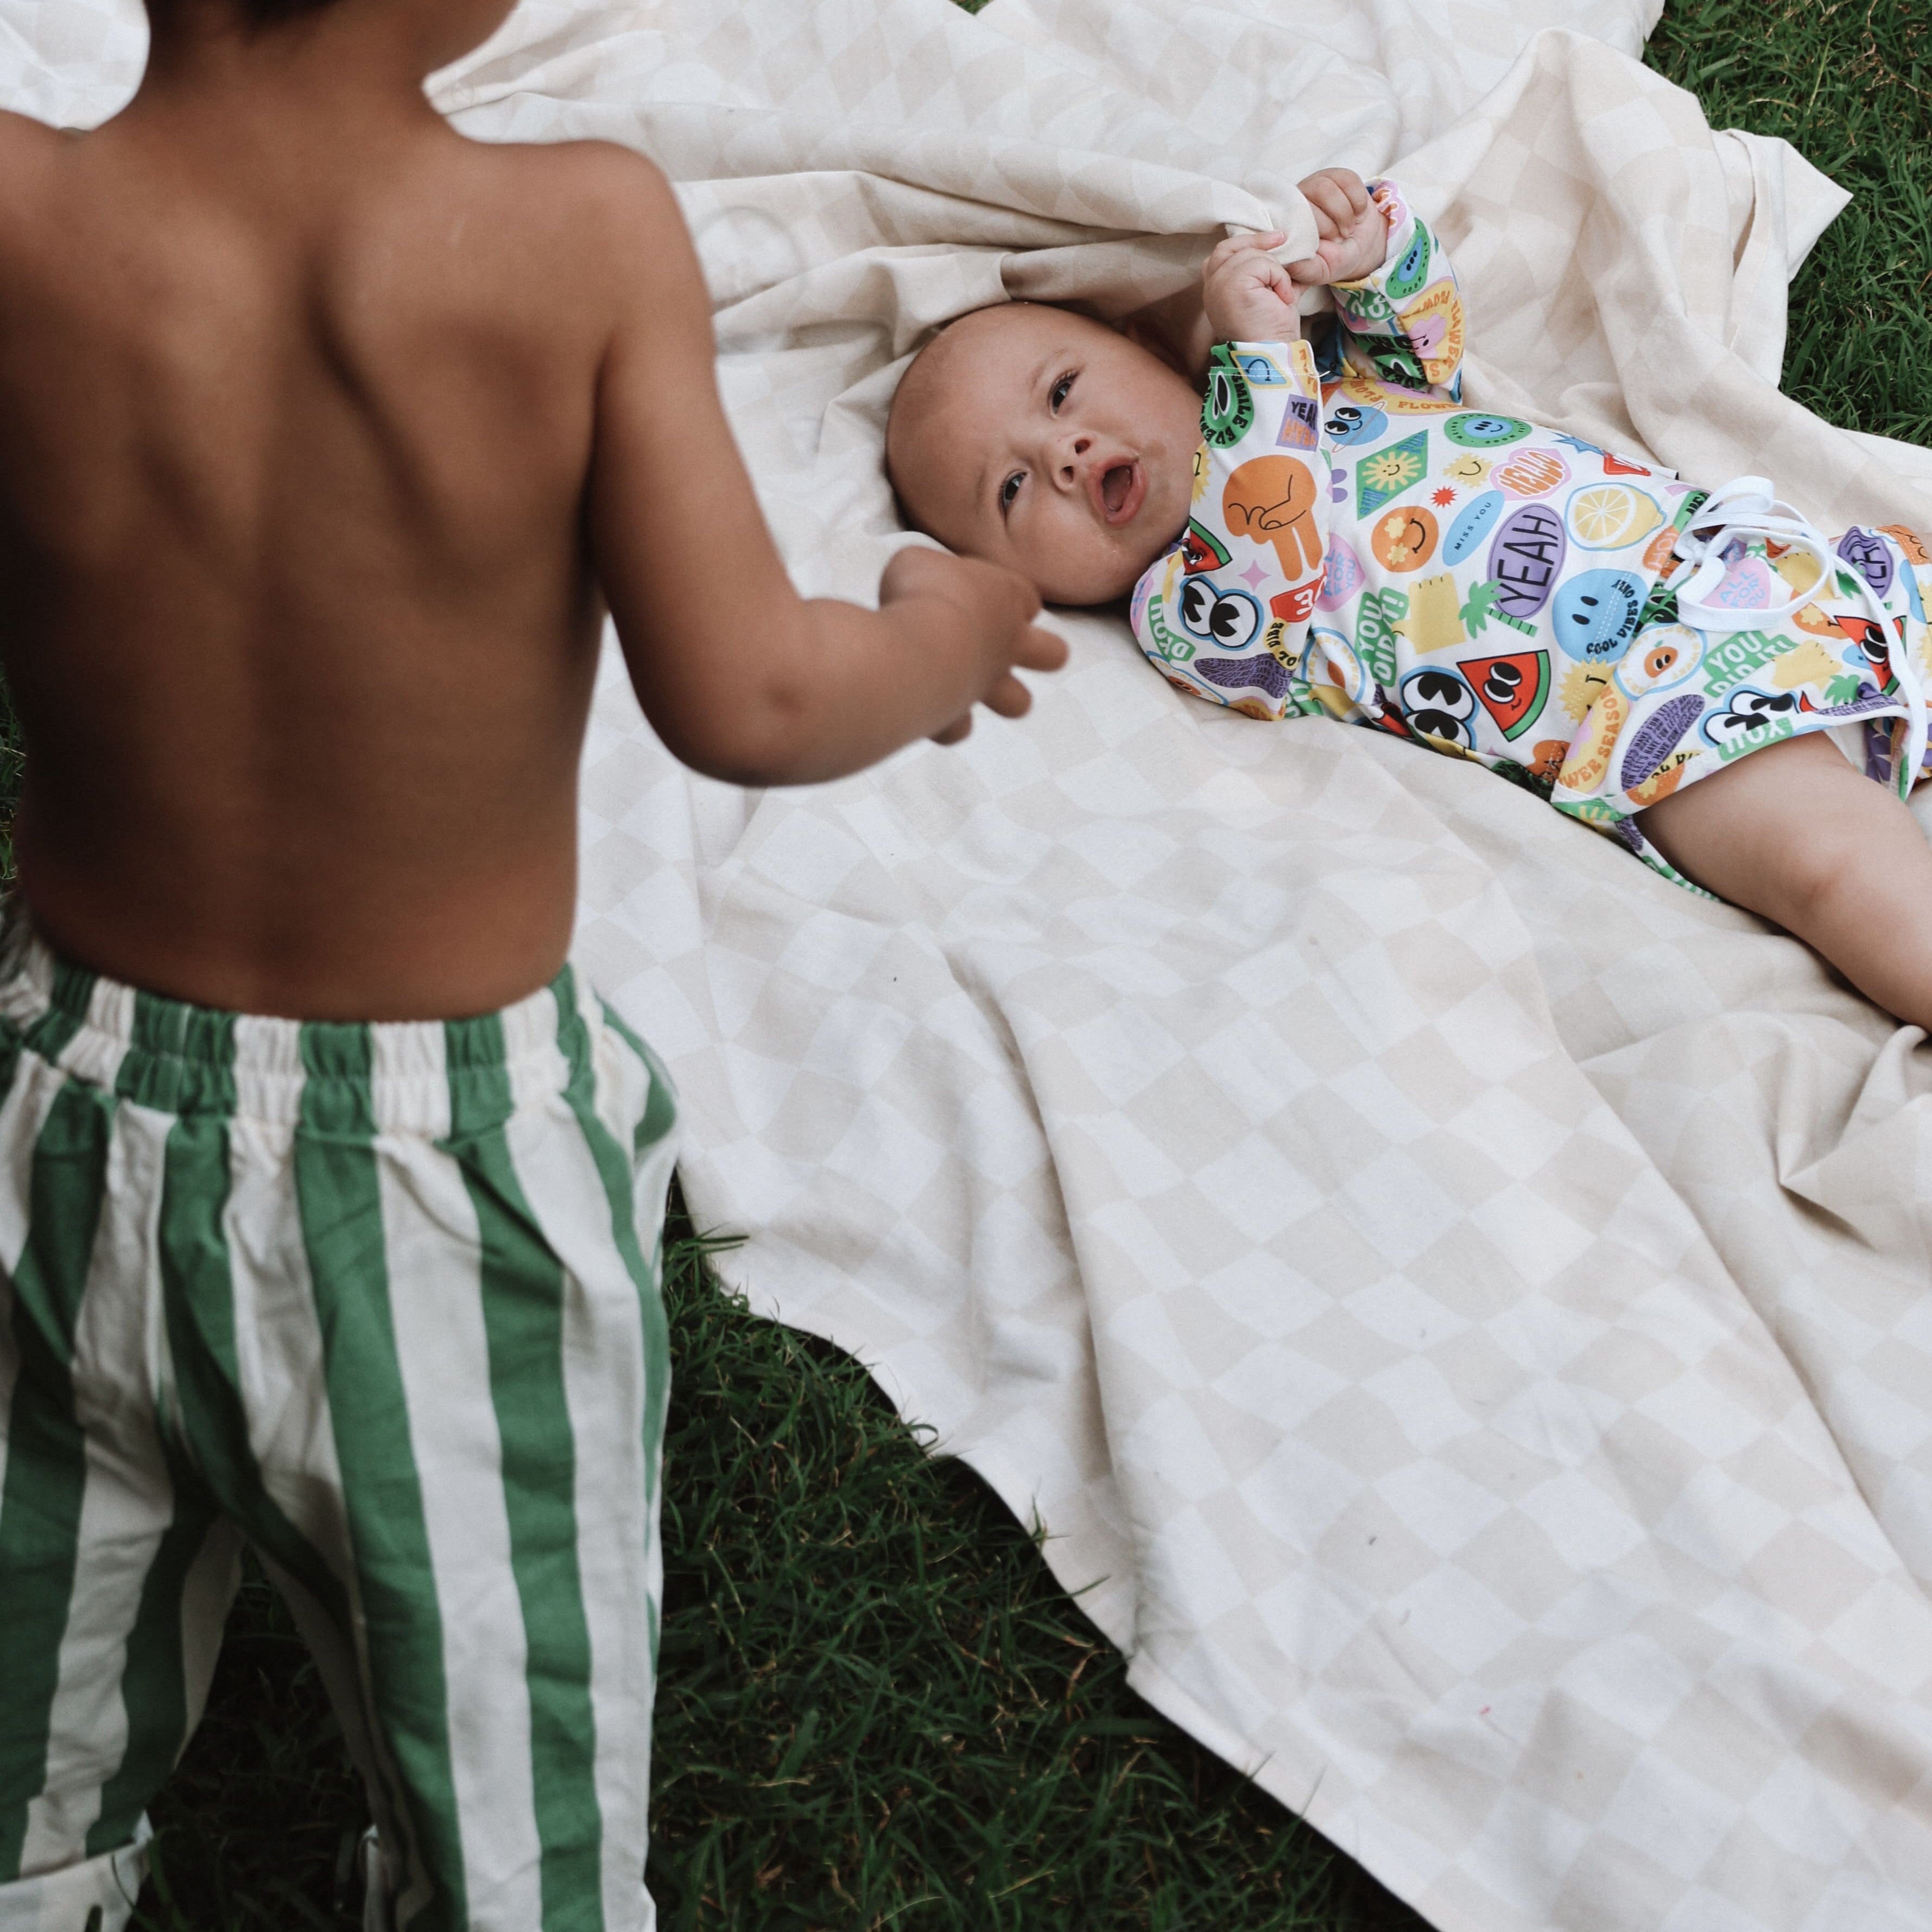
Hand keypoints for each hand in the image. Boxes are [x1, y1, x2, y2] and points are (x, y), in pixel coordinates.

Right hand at [878, 546, 1068, 743]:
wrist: (918, 646)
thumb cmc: (922, 593)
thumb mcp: (918, 561)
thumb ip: (928, 573)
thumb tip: (917, 582)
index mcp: (1006, 596)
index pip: (1027, 598)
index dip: (1014, 599)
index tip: (988, 595)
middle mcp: (1008, 643)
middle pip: (1053, 654)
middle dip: (1041, 654)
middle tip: (1009, 647)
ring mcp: (989, 682)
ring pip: (1019, 702)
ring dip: (1003, 699)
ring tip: (973, 685)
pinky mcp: (961, 712)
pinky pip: (961, 727)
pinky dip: (948, 721)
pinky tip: (929, 709)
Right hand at [1201, 231, 1300, 343]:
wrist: (1270, 357)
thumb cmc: (1271, 334)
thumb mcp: (1270, 296)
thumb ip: (1270, 274)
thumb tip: (1291, 255)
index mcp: (1216, 291)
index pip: (1223, 254)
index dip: (1245, 243)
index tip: (1275, 240)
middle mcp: (1211, 287)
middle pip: (1231, 246)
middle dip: (1258, 240)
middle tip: (1282, 238)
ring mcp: (1219, 285)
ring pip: (1252, 255)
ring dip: (1276, 271)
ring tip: (1282, 295)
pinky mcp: (1232, 285)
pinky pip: (1262, 264)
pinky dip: (1279, 278)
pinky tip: (1281, 298)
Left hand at [1286, 168, 1388, 287]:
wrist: (1358, 247)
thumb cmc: (1334, 259)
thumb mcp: (1319, 271)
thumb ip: (1303, 268)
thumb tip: (1288, 260)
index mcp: (1287, 222)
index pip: (1295, 215)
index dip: (1318, 231)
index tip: (1327, 246)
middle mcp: (1297, 199)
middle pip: (1311, 199)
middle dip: (1333, 224)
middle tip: (1340, 239)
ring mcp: (1316, 184)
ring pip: (1329, 187)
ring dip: (1345, 213)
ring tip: (1348, 229)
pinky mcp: (1337, 177)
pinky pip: (1349, 180)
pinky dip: (1358, 202)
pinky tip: (1357, 214)